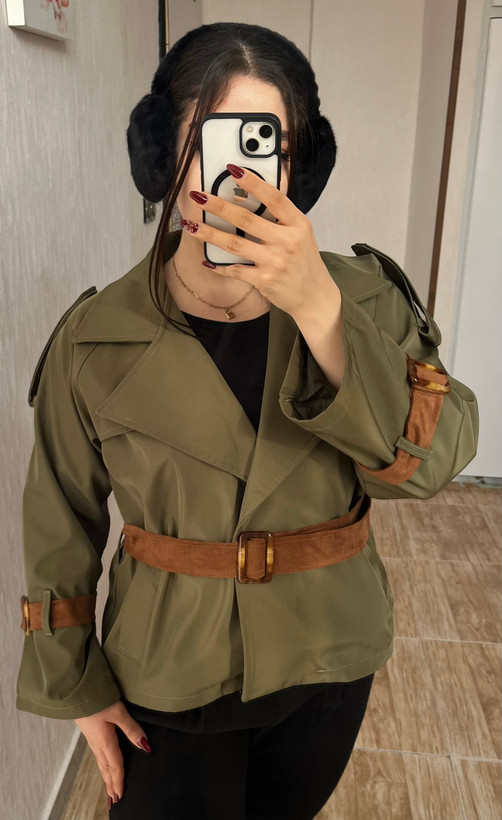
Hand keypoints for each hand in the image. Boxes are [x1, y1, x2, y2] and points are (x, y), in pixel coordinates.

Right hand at [74, 699, 151, 806]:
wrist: (75, 690)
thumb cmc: (97, 699)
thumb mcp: (118, 712)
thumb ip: (131, 729)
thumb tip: (145, 747)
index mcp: (106, 741)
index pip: (115, 765)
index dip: (119, 780)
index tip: (120, 796)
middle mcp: (97, 743)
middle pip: (106, 768)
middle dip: (110, 783)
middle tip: (114, 799)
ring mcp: (91, 737)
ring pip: (100, 762)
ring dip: (105, 776)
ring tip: (109, 787)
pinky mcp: (88, 731)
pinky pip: (96, 754)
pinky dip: (101, 764)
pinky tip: (102, 762)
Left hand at [183, 164, 339, 322]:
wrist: (314, 295)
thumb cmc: (305, 261)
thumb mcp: (301, 234)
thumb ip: (279, 218)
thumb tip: (240, 200)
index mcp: (298, 224)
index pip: (274, 198)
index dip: (252, 182)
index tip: (233, 170)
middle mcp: (287, 241)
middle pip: (246, 219)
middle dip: (218, 206)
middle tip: (199, 197)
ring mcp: (275, 262)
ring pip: (235, 244)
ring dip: (209, 234)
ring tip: (191, 225)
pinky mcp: (265, 280)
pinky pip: (235, 270)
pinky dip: (218, 265)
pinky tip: (206, 260)